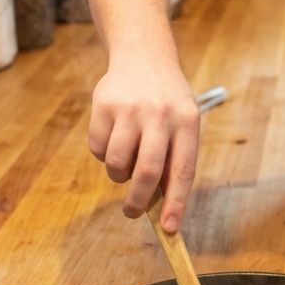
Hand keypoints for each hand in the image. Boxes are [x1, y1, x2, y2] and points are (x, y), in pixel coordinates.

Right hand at [88, 49, 200, 231]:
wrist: (143, 56)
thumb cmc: (167, 101)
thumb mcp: (183, 122)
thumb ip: (174, 159)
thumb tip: (162, 207)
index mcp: (187, 121)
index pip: (183, 170)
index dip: (176, 203)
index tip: (169, 228)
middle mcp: (160, 114)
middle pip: (147, 172)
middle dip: (138, 201)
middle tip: (133, 212)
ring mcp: (130, 108)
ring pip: (118, 163)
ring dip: (119, 175)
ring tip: (125, 162)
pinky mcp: (103, 104)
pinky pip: (97, 149)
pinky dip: (103, 155)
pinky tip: (114, 137)